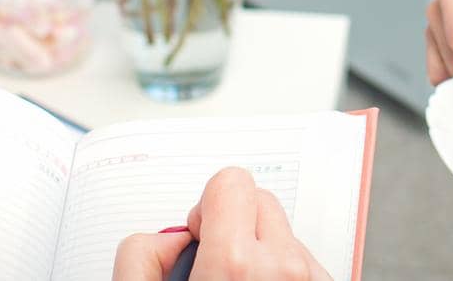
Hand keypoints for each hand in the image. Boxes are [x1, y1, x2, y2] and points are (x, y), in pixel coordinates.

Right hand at [113, 167, 330, 280]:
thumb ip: (140, 256)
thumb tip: (165, 237)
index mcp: (235, 264)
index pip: (231, 181)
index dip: (209, 207)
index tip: (202, 238)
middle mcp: (283, 267)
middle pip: (261, 201)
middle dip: (237, 225)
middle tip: (218, 267)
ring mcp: (312, 279)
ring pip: (286, 232)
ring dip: (263, 251)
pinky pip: (307, 260)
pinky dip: (285, 271)